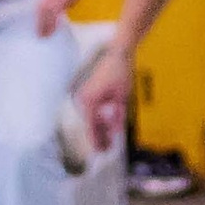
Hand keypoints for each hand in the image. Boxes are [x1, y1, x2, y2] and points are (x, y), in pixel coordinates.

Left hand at [35, 0, 109, 36]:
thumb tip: (67, 5)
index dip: (40, 9)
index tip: (41, 19)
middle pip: (40, 2)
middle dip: (40, 18)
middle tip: (39, 31)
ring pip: (44, 8)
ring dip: (43, 23)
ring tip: (43, 35)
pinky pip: (53, 11)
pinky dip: (50, 23)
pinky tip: (49, 31)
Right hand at [72, 37, 133, 151]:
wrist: (118, 52)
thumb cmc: (121, 73)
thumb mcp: (122, 97)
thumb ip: (117, 115)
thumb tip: (115, 131)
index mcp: (88, 101)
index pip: (91, 127)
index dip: (96, 141)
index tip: (101, 152)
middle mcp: (82, 99)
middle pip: (90, 124)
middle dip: (99, 136)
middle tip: (107, 150)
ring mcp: (83, 96)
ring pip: (92, 119)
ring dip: (100, 129)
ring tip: (108, 141)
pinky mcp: (87, 93)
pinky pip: (93, 111)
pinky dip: (100, 119)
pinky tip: (108, 127)